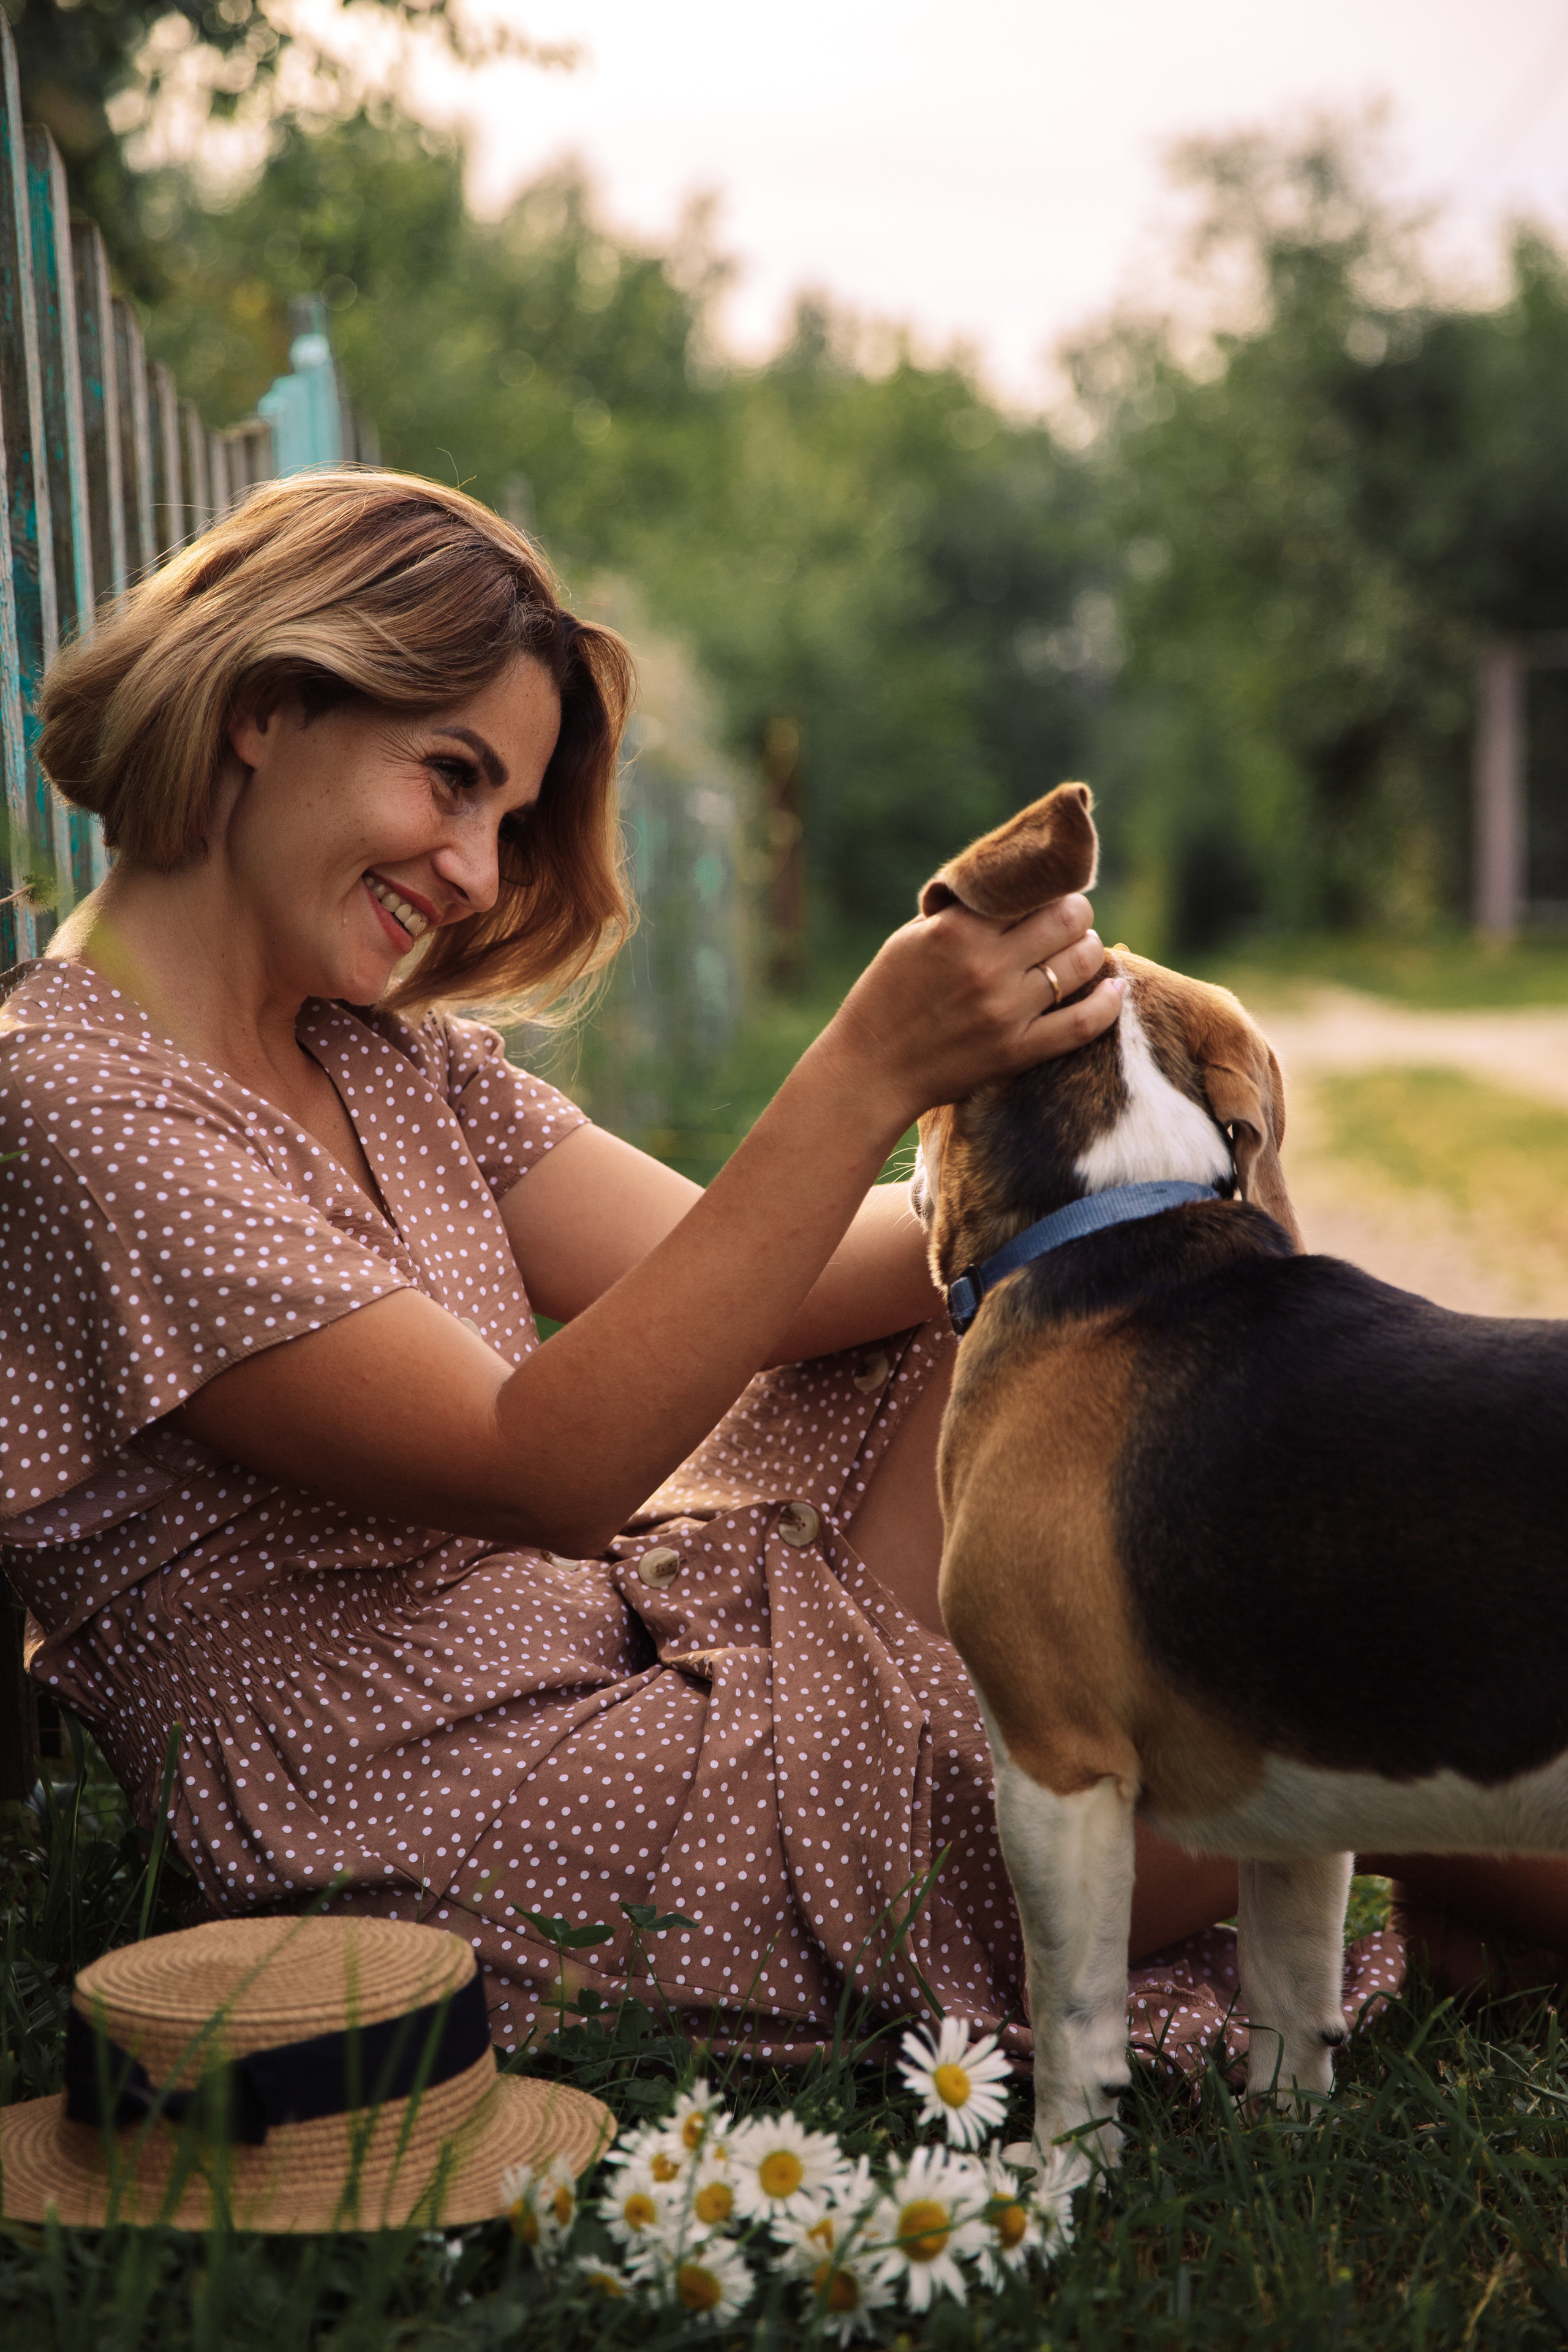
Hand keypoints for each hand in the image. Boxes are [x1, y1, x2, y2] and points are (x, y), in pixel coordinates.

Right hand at [817, 892, 1123, 1130]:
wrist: (870, 1070)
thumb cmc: (886, 997)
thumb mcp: (912, 939)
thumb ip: (961, 914)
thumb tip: (1012, 889)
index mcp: (957, 930)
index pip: (1030, 889)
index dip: (1047, 886)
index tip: (1049, 891)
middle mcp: (986, 965)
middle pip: (1067, 918)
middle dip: (1076, 913)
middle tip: (1071, 920)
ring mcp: (1005, 1010)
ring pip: (1081, 962)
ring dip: (1090, 949)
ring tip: (1083, 950)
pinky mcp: (1017, 1050)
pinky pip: (1083, 1022)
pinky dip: (1107, 1002)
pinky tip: (1114, 988)